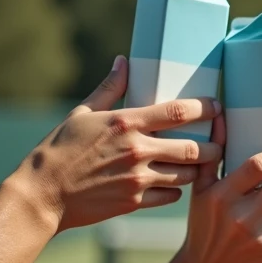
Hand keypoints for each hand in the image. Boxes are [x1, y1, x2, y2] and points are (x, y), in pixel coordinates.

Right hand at [10, 56, 221, 233]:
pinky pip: (171, 196)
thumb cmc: (59, 150)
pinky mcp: (135, 201)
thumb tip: (124, 61)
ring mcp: (138, 178)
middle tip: (218, 142)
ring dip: (197, 169)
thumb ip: (109, 88)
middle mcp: (136, 149)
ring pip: (187, 174)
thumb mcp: (82, 113)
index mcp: (126, 122)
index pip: (178, 111)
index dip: (205, 108)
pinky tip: (174, 184)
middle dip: (213, 146)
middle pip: (194, 148)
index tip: (217, 107)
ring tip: (199, 163)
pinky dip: (177, 190)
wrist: (43, 194)